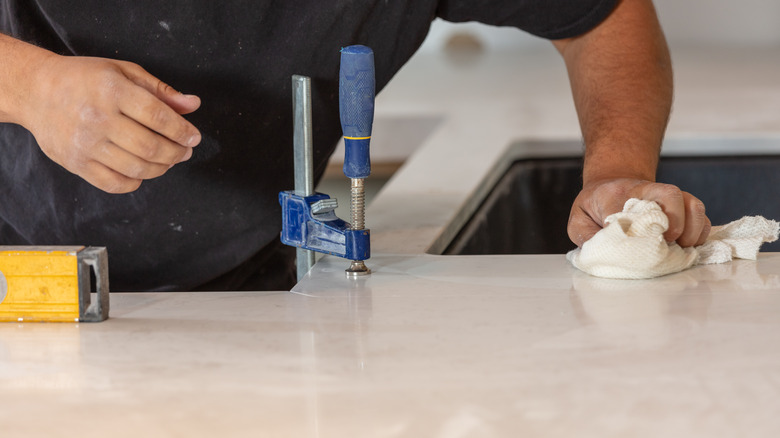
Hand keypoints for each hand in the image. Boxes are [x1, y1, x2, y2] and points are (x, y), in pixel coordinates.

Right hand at [19, 54, 200, 192]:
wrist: (36, 91)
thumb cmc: (85, 79)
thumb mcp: (124, 72)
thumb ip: (161, 90)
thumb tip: (193, 104)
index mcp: (112, 90)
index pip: (158, 116)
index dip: (182, 131)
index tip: (194, 137)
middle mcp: (98, 118)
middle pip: (151, 147)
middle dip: (177, 152)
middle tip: (184, 151)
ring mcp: (85, 144)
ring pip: (137, 168)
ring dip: (162, 168)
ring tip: (168, 160)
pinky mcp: (76, 164)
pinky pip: (115, 184)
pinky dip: (136, 182)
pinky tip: (142, 171)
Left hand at [568, 178, 710, 247]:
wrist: (612, 184)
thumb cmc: (595, 207)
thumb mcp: (579, 219)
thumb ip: (585, 236)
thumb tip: (601, 252)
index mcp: (613, 195)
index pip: (624, 207)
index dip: (629, 227)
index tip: (629, 244)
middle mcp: (645, 191)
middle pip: (669, 194)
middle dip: (673, 220)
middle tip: (666, 242)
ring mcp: (666, 197)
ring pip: (690, 203)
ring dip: (691, 228)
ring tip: (681, 247)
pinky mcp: (682, 205)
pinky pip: (700, 214)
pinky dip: (700, 231)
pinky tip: (688, 245)